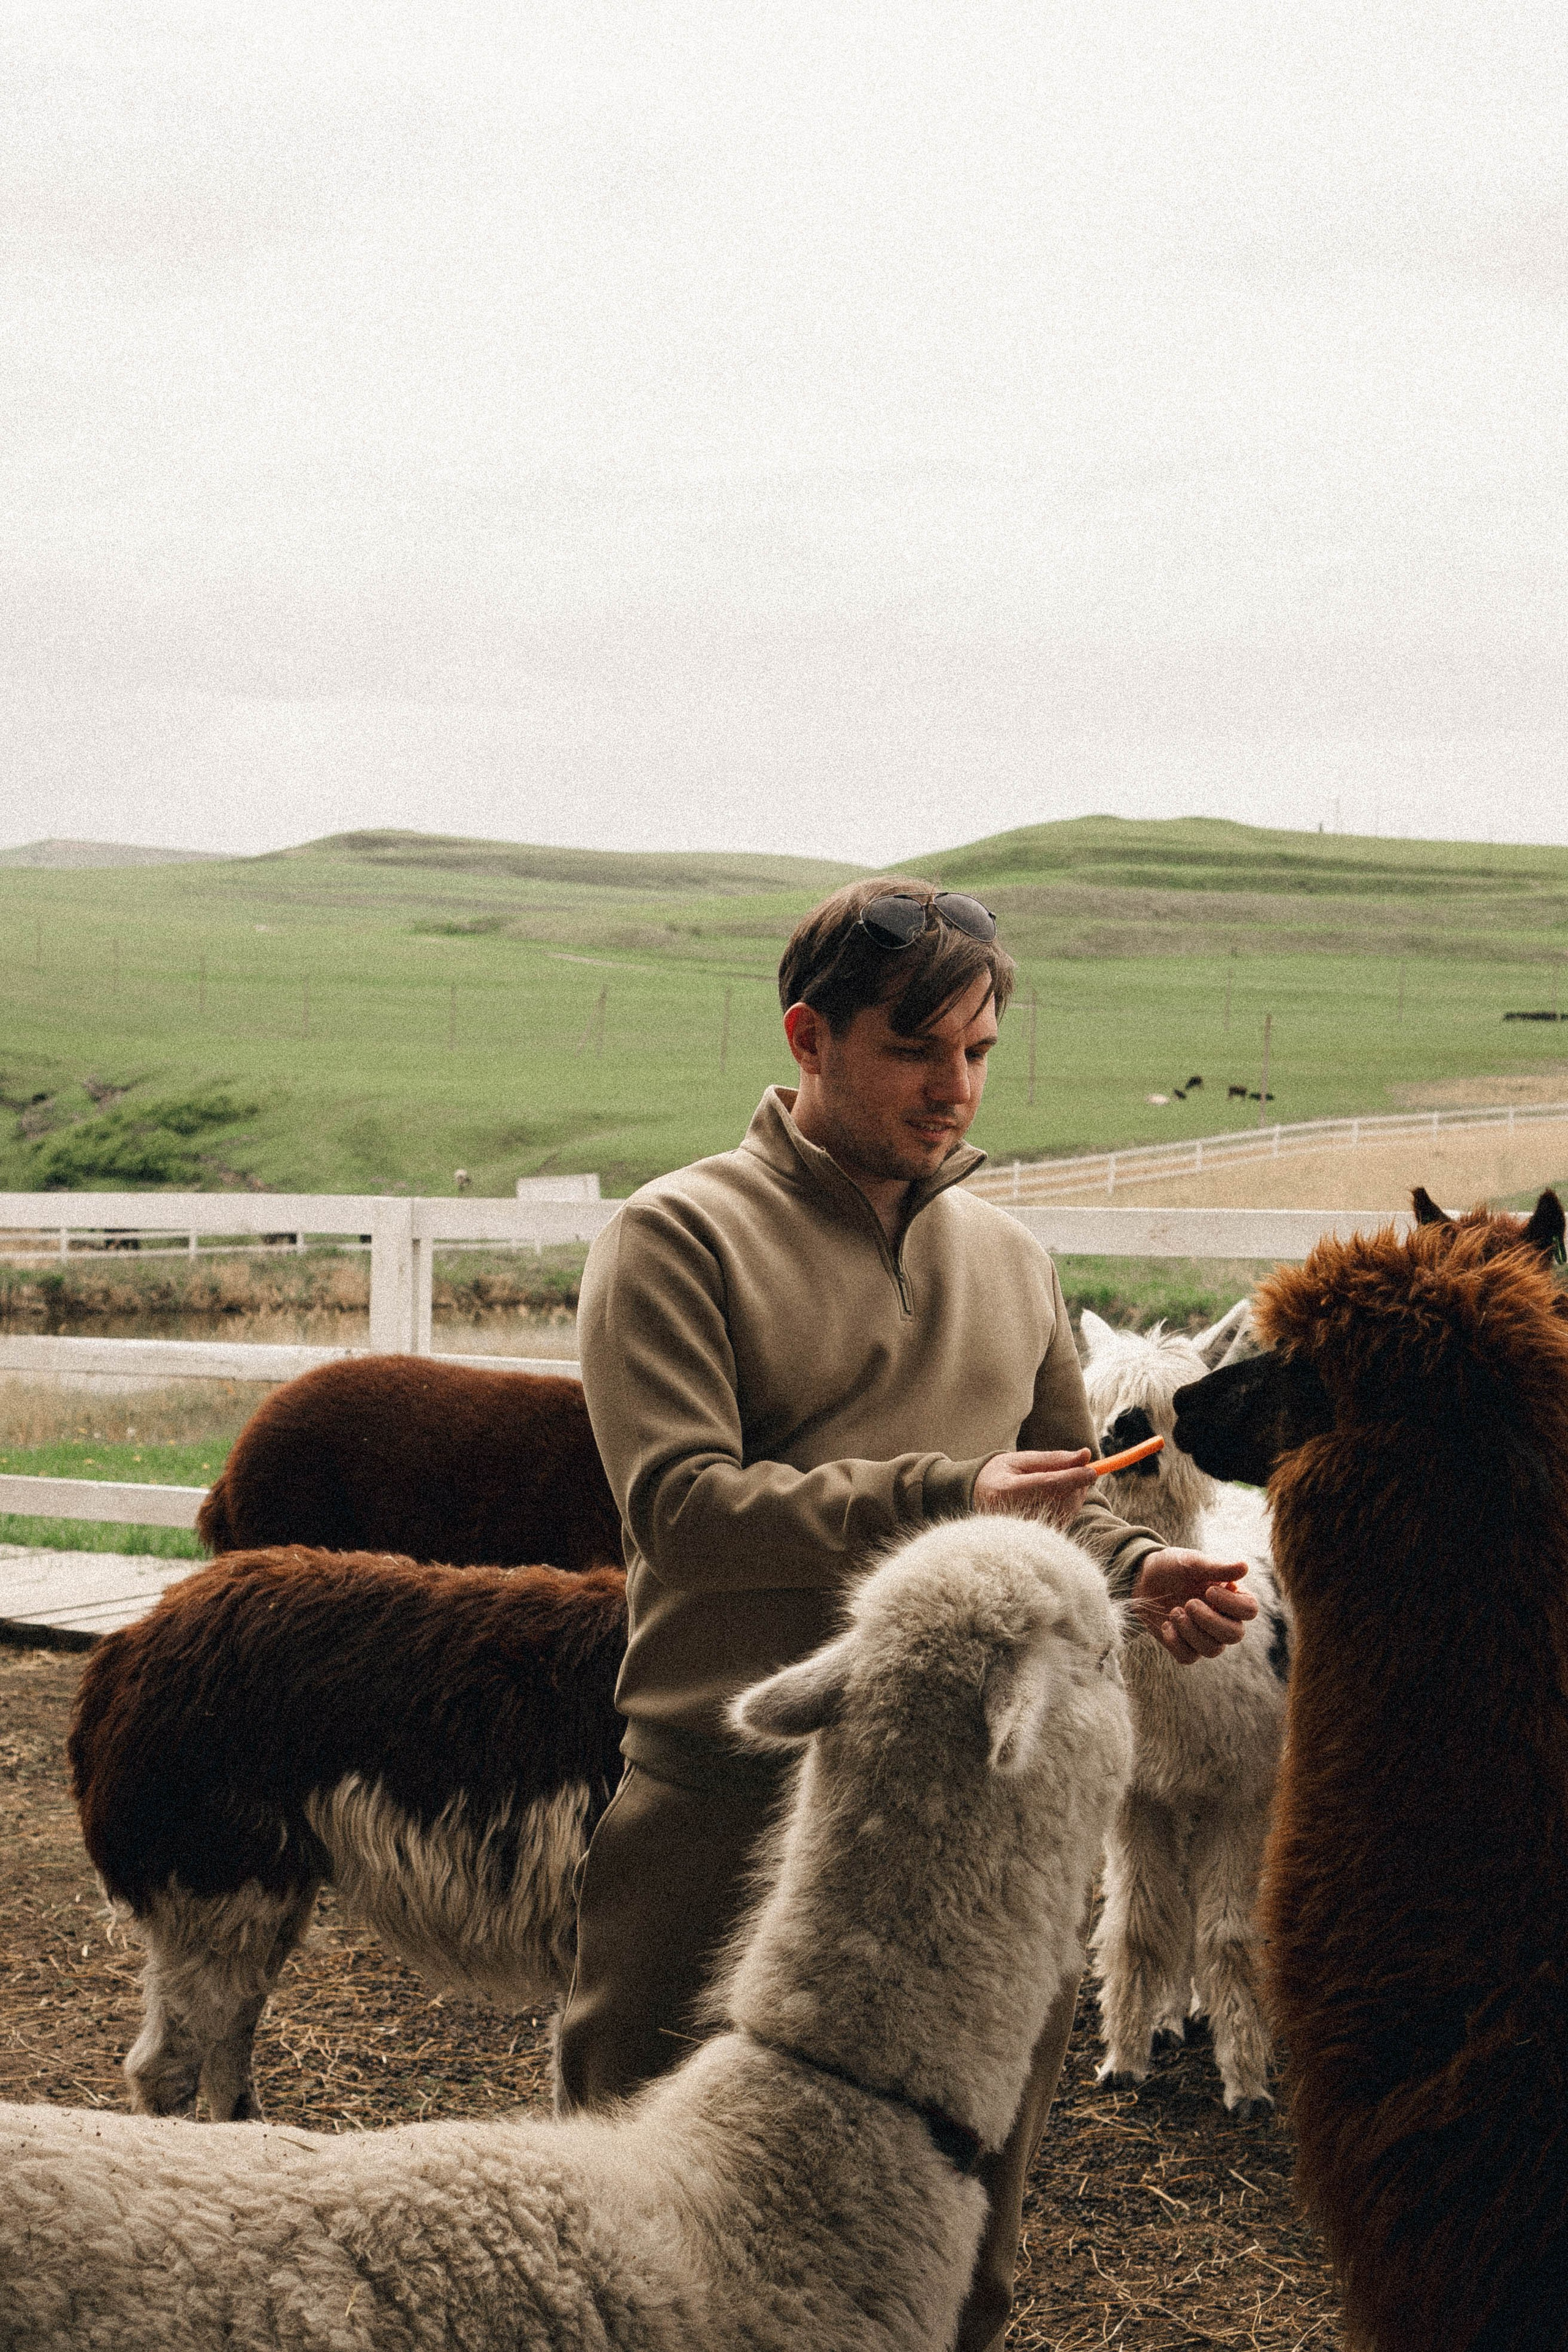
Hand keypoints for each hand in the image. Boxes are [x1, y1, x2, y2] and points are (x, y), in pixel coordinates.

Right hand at [973, 1448, 1097, 1528]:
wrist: (979, 1498)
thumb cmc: (1001, 1474)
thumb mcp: (1022, 1460)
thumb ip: (1054, 1459)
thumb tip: (1085, 1456)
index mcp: (1005, 1490)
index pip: (1047, 1485)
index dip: (1072, 1477)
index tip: (1092, 1470)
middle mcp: (1012, 1514)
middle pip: (1058, 1499)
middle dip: (1077, 1484)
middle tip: (1082, 1470)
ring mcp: (1021, 1530)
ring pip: (1065, 1512)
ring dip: (1075, 1495)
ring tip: (1068, 1481)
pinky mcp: (1032, 1538)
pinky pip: (1062, 1521)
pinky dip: (1070, 1506)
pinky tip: (1062, 1496)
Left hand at [1130, 1549, 1256, 1663]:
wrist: (1143, 1579)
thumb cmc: (1172, 1567)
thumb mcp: (1192, 1562)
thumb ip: (1217, 1568)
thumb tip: (1245, 1567)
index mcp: (1231, 1596)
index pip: (1249, 1609)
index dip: (1232, 1604)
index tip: (1209, 1590)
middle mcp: (1223, 1619)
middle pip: (1234, 1635)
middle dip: (1210, 1621)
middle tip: (1189, 1604)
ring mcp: (1205, 1635)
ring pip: (1212, 1650)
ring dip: (1191, 1631)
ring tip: (1174, 1611)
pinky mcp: (1186, 1646)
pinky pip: (1189, 1657)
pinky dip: (1176, 1642)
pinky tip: (1166, 1625)